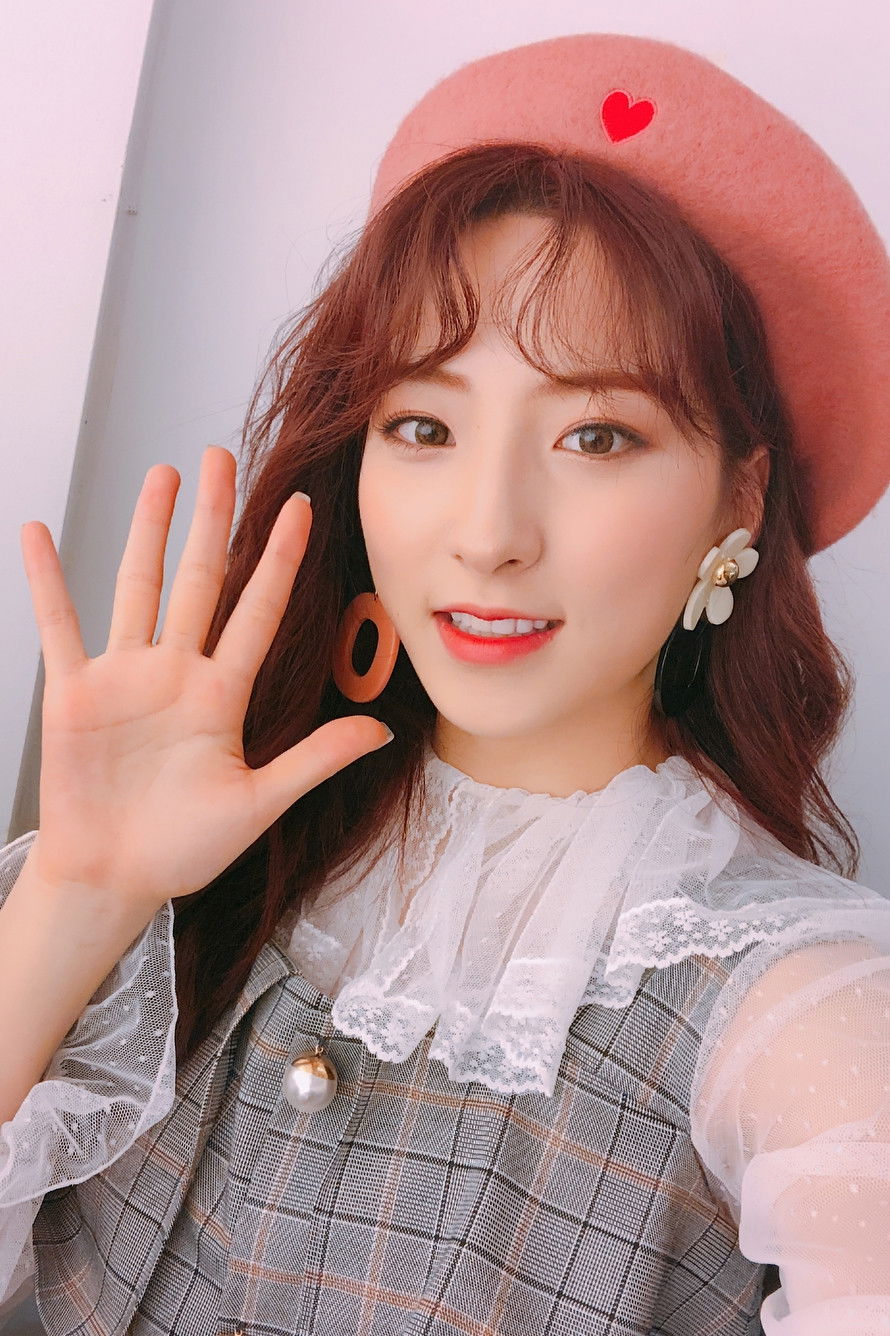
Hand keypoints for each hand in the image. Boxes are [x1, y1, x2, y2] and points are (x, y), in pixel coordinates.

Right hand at [18, 445, 391, 913]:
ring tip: (163, 475)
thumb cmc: (181, 849)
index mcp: (222, 695)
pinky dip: (46, 581)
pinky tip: (38, 534)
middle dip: (212, 518)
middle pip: (200, 579)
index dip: (279, 559)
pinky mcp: (75, 692)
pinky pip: (59, 625)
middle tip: (223, 457)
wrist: (113, 879)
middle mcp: (177, 673)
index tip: (300, 509)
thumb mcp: (258, 803)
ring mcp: (125, 677)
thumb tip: (383, 733)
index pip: (259, 611)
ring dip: (148, 530)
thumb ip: (314, 760)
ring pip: (139, 585)